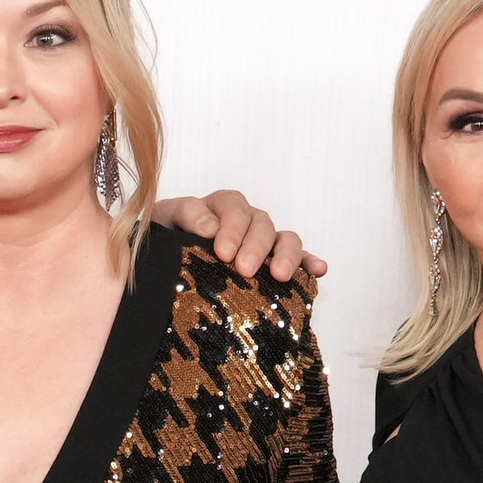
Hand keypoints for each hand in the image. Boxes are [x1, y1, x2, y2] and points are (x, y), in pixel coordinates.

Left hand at [155, 189, 322, 286]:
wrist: (167, 264)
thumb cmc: (165, 240)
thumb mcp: (164, 220)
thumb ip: (184, 214)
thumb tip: (209, 226)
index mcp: (222, 206)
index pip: (233, 208)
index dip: (231, 228)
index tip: (222, 252)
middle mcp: (248, 221)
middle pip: (261, 224)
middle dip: (255, 246)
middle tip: (244, 269)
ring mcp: (265, 242)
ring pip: (285, 239)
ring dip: (286, 255)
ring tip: (279, 275)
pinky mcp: (276, 263)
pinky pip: (299, 259)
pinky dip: (310, 262)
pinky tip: (319, 270)